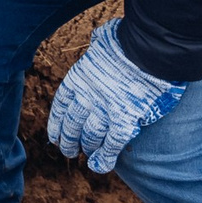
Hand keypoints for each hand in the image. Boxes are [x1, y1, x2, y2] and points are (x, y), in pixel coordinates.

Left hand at [45, 19, 184, 173]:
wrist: (147, 49)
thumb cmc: (128, 39)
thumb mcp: (104, 38)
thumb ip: (99, 44)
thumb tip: (100, 37)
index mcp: (79, 78)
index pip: (61, 106)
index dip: (56, 124)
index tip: (54, 136)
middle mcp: (88, 97)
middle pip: (72, 125)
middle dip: (69, 141)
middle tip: (69, 151)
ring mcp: (106, 110)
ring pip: (91, 137)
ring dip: (88, 148)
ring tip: (87, 156)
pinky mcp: (126, 120)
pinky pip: (112, 144)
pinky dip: (106, 157)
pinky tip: (101, 165)